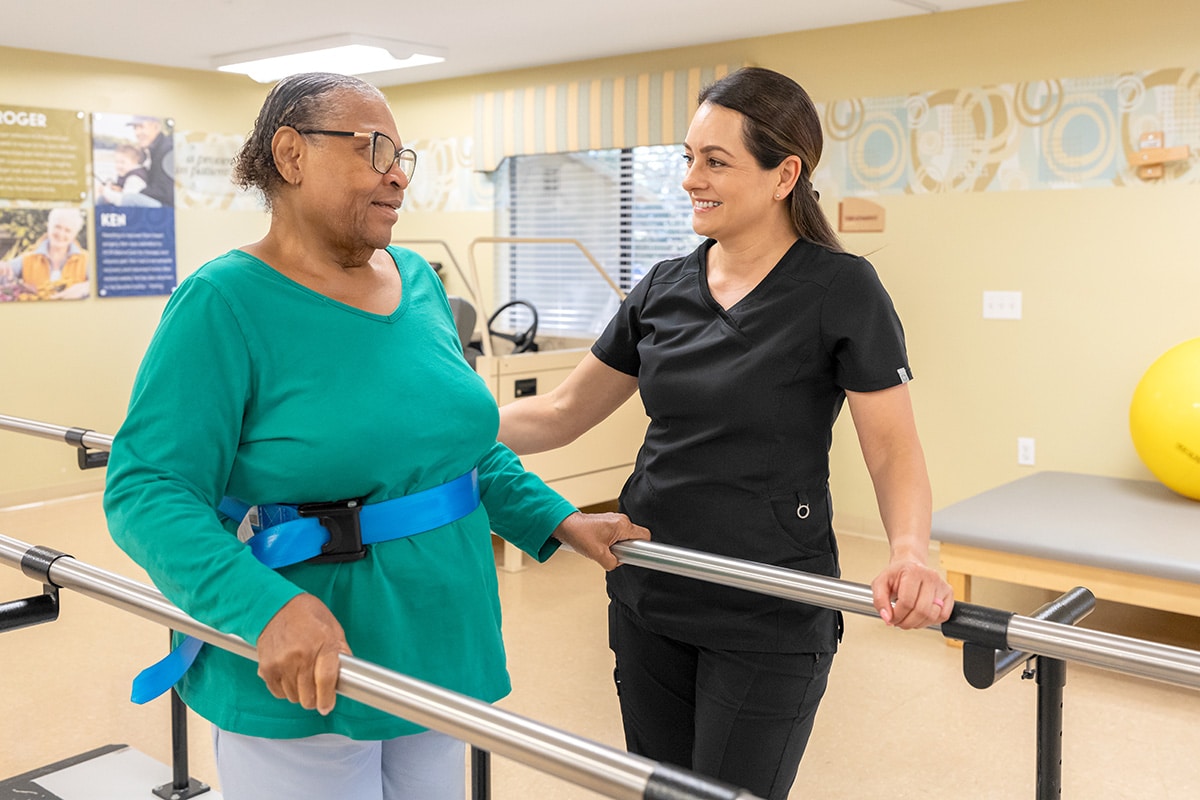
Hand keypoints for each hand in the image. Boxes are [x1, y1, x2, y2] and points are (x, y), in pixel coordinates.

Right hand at [255, 593, 351, 714]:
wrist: (275, 606)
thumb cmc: (307, 615)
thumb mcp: (333, 628)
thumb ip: (341, 651)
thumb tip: (349, 673)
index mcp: (323, 644)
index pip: (326, 680)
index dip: (327, 699)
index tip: (327, 706)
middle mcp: (301, 655)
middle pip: (308, 695)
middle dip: (314, 699)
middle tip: (316, 693)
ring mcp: (282, 662)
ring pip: (293, 697)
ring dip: (299, 694)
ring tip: (302, 678)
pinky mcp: (266, 667)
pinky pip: (277, 692)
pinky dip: (284, 690)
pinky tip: (289, 676)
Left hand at [552, 511, 650, 569]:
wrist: (565, 526)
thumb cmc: (579, 534)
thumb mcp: (598, 555)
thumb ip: (613, 562)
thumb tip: (617, 563)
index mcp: (622, 525)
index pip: (645, 536)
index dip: (644, 548)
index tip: (639, 556)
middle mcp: (620, 520)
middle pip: (635, 538)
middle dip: (626, 549)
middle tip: (613, 554)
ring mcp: (614, 520)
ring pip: (625, 538)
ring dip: (617, 546)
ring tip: (603, 549)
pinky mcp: (607, 523)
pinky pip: (616, 536)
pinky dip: (611, 543)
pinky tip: (600, 546)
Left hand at [870, 558, 953, 628]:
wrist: (910, 566)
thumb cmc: (897, 574)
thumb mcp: (880, 583)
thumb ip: (879, 601)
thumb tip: (887, 618)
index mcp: (912, 571)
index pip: (906, 602)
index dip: (897, 615)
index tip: (891, 618)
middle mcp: (930, 576)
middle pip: (921, 611)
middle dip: (907, 622)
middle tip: (899, 622)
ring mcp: (942, 584)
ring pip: (932, 615)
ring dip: (918, 624)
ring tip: (908, 619)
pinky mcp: (949, 592)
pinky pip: (943, 616)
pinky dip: (930, 621)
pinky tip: (920, 616)